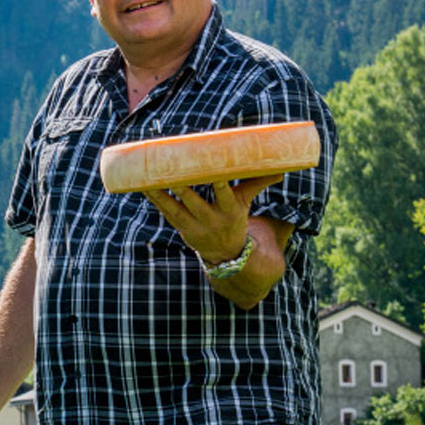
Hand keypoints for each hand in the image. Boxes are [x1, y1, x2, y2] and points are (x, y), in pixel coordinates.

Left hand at [141, 174, 281, 264]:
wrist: (226, 253)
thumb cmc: (236, 219)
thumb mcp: (248, 203)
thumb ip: (258, 184)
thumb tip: (281, 170)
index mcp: (231, 212)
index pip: (225, 196)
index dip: (219, 185)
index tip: (213, 172)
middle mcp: (212, 221)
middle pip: (195, 204)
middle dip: (184, 190)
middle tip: (173, 173)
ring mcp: (194, 226)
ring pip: (176, 209)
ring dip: (162, 195)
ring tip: (149, 178)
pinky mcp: (181, 228)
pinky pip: (166, 212)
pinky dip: (155, 199)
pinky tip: (143, 186)